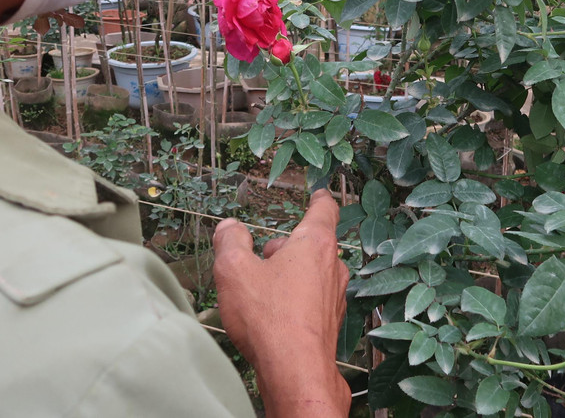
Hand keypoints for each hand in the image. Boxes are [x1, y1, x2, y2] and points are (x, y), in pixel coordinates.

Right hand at [213, 189, 351, 416]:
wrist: (294, 370)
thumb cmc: (268, 317)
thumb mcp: (234, 270)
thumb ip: (230, 242)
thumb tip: (230, 228)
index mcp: (315, 244)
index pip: (324, 210)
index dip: (319, 199)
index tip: (319, 194)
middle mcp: (332, 267)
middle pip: (310, 245)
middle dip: (286, 248)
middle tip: (261, 258)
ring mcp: (334, 297)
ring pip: (310, 274)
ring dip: (289, 276)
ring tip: (261, 292)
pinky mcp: (329, 322)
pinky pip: (311, 300)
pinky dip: (294, 301)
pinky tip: (272, 317)